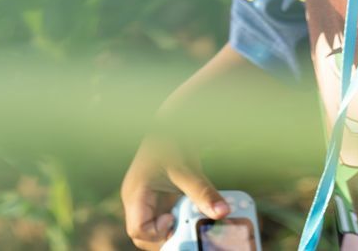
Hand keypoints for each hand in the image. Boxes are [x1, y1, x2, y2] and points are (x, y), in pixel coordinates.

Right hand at [121, 133, 231, 250]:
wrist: (176, 121)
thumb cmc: (173, 140)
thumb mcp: (187, 169)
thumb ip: (203, 192)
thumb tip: (222, 212)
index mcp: (135, 194)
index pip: (138, 230)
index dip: (157, 232)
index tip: (175, 219)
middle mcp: (137, 200)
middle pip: (144, 234)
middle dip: (166, 236)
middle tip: (189, 229)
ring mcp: (147, 199)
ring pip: (155, 228)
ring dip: (173, 229)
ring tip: (192, 222)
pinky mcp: (159, 197)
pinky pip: (165, 218)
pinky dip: (178, 220)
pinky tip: (194, 213)